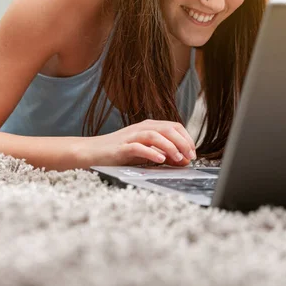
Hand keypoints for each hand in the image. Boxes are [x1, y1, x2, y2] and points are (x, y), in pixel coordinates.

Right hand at [82, 119, 196, 167]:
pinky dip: (151, 153)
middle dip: (182, 142)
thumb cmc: (120, 152)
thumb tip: (184, 160)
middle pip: (167, 129)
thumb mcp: (145, 152)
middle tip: (190, 156)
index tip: (193, 152)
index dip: (186, 138)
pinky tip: (160, 160)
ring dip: (170, 146)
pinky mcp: (121, 147)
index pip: (174, 126)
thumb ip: (164, 154)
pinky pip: (138, 147)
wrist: (92, 152)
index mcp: (149, 126)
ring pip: (155, 135)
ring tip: (179, 158)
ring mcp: (131, 136)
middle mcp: (141, 128)